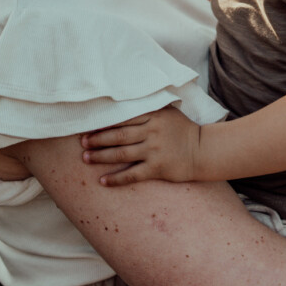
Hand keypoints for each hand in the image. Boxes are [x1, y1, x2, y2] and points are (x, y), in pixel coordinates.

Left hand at [81, 106, 201, 185]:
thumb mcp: (168, 112)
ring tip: (86, 158)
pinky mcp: (157, 168)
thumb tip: (123, 104)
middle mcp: (152, 132)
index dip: (104, 124)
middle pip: (118, 136)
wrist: (203, 150)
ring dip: (101, 157)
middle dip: (97, 140)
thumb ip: (149, 108)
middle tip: (82, 143)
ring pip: (121, 154)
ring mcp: (154, 150)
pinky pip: (132, 174)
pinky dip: (116, 179)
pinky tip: (103, 181)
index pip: (123, 119)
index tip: (88, 127)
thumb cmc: (183, 130)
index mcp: (154, 116)